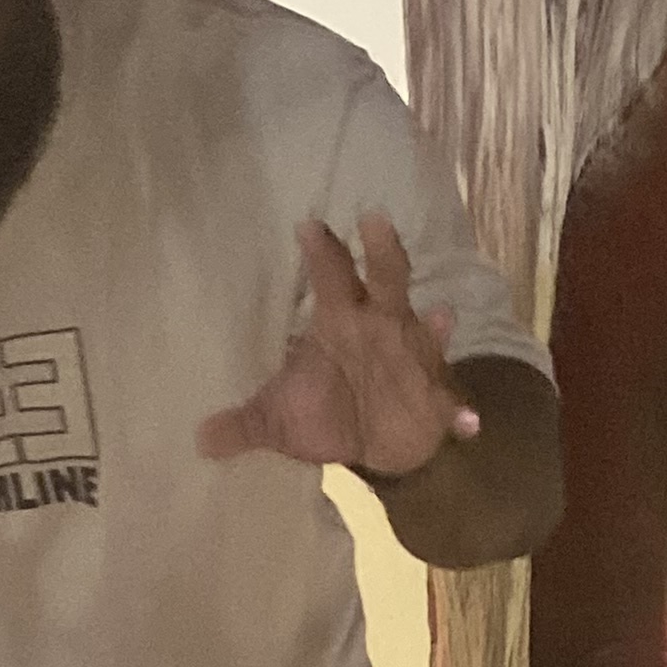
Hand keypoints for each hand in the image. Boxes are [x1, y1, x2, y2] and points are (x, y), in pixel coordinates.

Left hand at [197, 214, 481, 482]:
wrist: (372, 447)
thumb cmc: (322, 414)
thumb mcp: (277, 420)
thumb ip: (242, 425)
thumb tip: (199, 440)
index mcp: (340, 324)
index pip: (330, 278)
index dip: (320, 253)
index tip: (308, 227)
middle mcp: (382, 329)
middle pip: (387, 280)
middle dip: (382, 253)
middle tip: (374, 219)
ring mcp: (415, 361)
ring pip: (429, 334)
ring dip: (435, 328)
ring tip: (443, 315)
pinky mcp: (437, 402)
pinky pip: (451, 405)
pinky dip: (458, 413)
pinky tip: (467, 422)